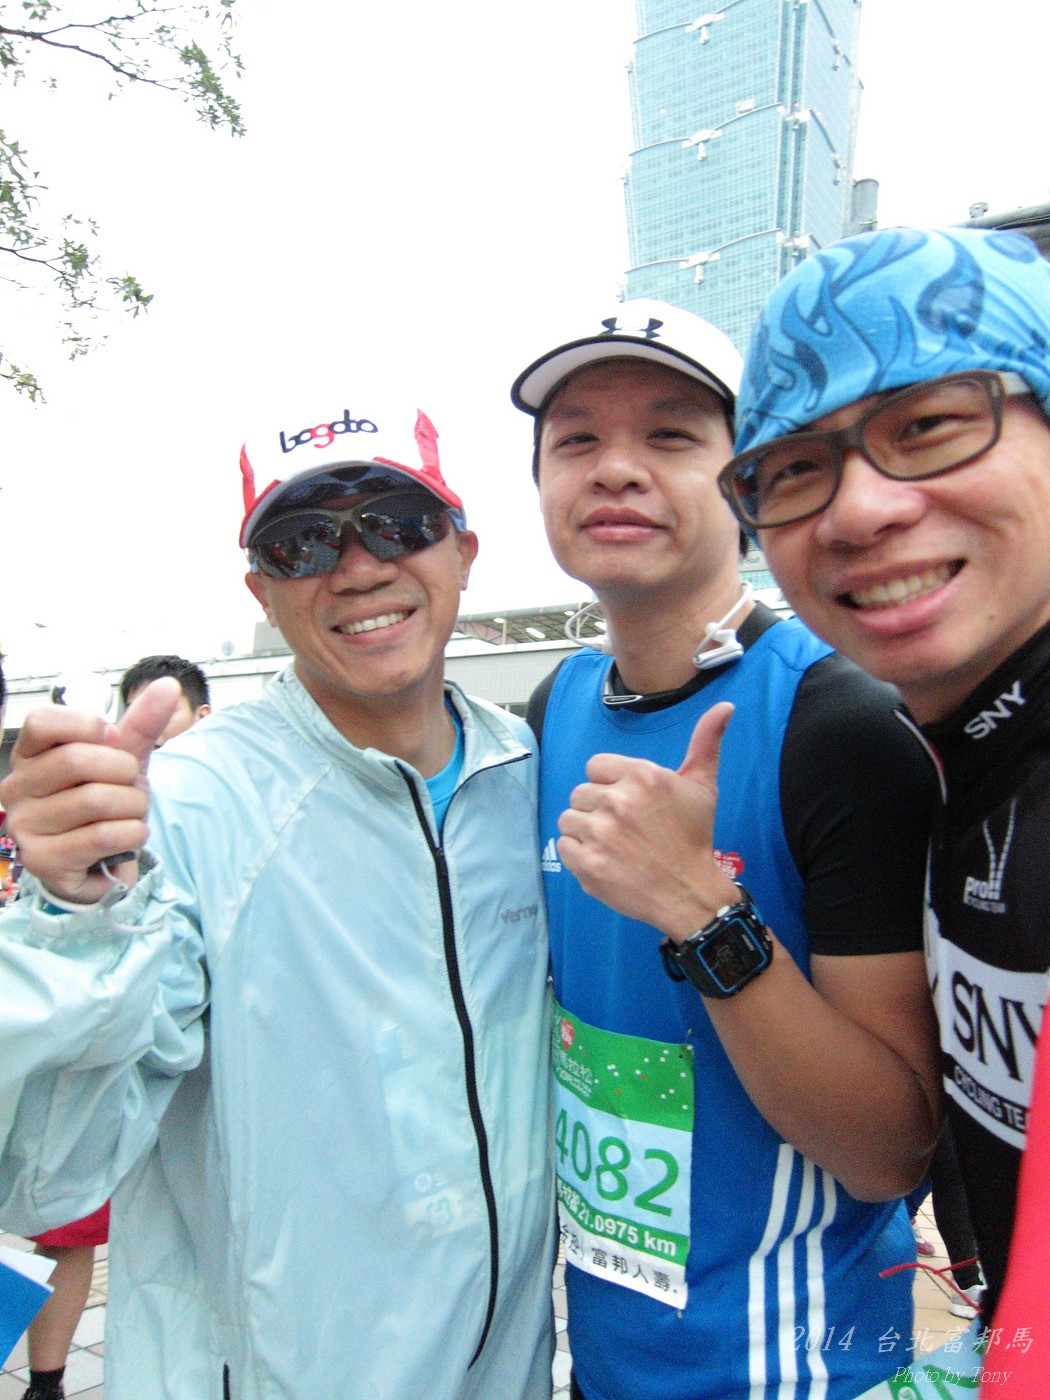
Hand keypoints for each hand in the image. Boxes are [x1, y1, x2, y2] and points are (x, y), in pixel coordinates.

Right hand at [0, 678, 182, 904]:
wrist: (102, 862)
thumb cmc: (106, 804)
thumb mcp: (123, 759)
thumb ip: (141, 724)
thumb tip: (168, 685)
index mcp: (30, 755)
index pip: (43, 721)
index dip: (89, 726)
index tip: (114, 741)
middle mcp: (17, 788)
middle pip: (77, 760)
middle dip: (124, 773)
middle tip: (131, 787)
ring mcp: (24, 825)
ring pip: (96, 800)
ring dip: (133, 807)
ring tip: (130, 814)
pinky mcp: (42, 859)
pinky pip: (103, 835)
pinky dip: (132, 834)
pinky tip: (128, 837)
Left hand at [557, 701, 740, 939]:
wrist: (689, 893)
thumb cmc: (694, 838)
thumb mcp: (703, 786)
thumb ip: (706, 742)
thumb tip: (725, 706)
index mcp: (642, 776)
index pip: (596, 767)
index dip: (610, 784)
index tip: (629, 803)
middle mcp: (618, 800)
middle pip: (580, 793)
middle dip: (597, 808)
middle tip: (623, 828)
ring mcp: (600, 833)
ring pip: (569, 819)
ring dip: (585, 831)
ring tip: (613, 844)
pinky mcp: (587, 863)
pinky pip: (564, 846)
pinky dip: (579, 854)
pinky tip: (605, 860)